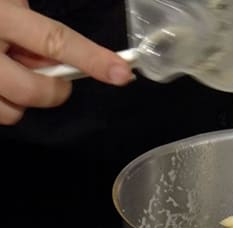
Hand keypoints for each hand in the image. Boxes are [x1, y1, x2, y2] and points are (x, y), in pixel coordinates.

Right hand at [0, 0, 132, 124]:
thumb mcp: (4, 0)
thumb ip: (31, 25)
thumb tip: (60, 55)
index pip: (55, 41)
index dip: (92, 59)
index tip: (122, 73)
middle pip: (35, 90)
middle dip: (54, 90)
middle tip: (52, 76)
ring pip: (12, 112)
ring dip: (22, 100)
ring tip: (9, 74)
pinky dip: (2, 105)